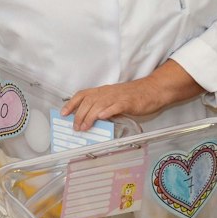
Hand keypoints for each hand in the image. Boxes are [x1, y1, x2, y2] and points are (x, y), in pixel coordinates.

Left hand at [60, 62, 201, 129]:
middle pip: (88, 102)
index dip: (71, 103)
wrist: (153, 90)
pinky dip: (107, 111)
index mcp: (103, 91)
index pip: (83, 94)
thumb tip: (91, 120)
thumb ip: (104, 107)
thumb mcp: (115, 99)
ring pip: (99, 105)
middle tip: (76, 127)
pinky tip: (101, 117)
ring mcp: (118, 97)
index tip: (63, 113)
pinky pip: (116, 106)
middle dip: (79, 115)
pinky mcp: (128, 102)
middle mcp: (108, 92)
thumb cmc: (134, 96)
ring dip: (89, 117)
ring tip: (84, 127)